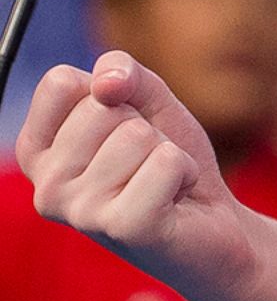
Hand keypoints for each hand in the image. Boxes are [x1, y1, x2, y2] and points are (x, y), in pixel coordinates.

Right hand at [16, 52, 257, 300]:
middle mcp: (47, 186)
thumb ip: (123, 72)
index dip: (111, 91)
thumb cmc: (168, 160)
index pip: (59, 83)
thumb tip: (106, 83)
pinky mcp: (123, 227)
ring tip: (162, 181)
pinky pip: (165, 161)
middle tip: (148, 160)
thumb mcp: (148, 101)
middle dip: (144, 124)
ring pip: (136, 135)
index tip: (124, 122)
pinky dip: (185, 169)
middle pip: (101, 108)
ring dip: (166, 150)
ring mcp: (80, 212)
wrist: (212, 223)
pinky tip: (176, 197)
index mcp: (39, 153)